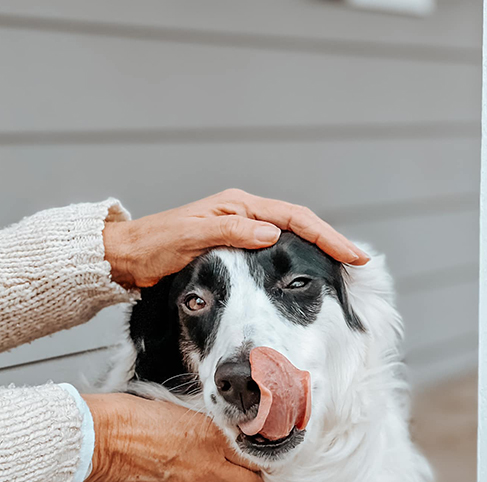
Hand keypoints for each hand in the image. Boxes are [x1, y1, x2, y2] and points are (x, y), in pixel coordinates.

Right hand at [82, 393, 264, 481]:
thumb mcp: (180, 411)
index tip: (250, 461)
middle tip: (240, 480)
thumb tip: (224, 437)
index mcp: (213, 436)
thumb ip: (207, 428)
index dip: (255, 460)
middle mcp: (208, 466)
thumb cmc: (131, 417)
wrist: (99, 437)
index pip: (256, 457)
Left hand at [103, 188, 368, 288]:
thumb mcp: (191, 237)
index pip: (293, 217)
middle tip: (358, 262)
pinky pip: (273, 250)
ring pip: (289, 236)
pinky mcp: (234, 247)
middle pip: (299, 223)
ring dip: (316, 249)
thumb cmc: (154, 245)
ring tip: (342, 266)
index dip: (325, 235)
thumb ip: (230, 232)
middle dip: (330, 241)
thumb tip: (271, 234)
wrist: (129, 256)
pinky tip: (305, 271)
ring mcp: (240, 229)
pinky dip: (294, 257)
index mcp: (238, 206)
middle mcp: (243, 214)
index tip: (351, 254)